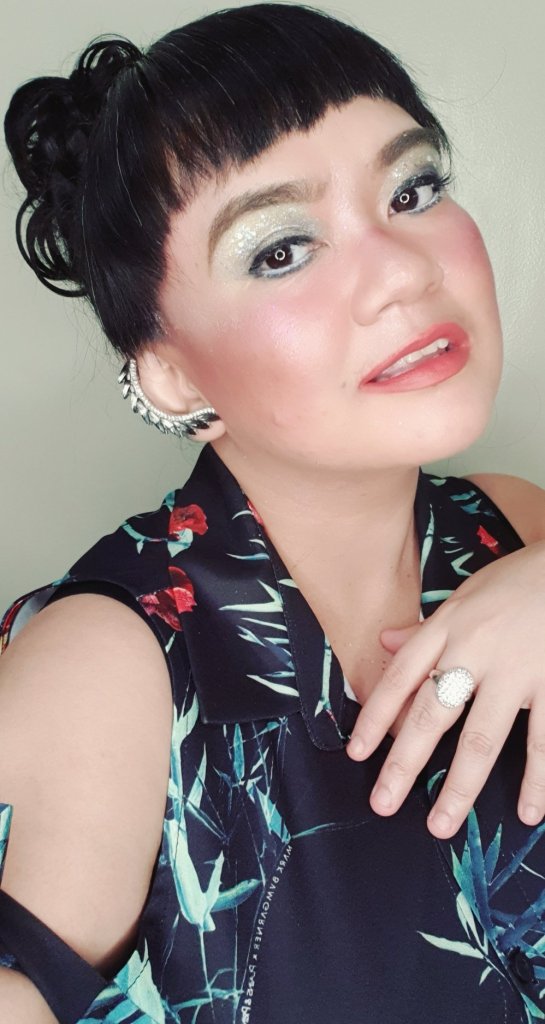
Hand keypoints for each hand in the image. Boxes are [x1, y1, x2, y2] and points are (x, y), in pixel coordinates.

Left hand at [346, 540, 544, 837]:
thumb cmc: (518, 581)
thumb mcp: (465, 594)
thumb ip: (427, 627)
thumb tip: (385, 642)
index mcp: (449, 626)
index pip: (401, 677)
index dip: (377, 716)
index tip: (357, 753)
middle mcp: (476, 649)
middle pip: (432, 714)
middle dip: (404, 763)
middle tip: (382, 803)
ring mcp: (517, 670)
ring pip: (482, 737)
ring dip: (461, 786)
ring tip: (440, 825)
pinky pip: (543, 739)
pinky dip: (538, 778)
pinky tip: (529, 811)